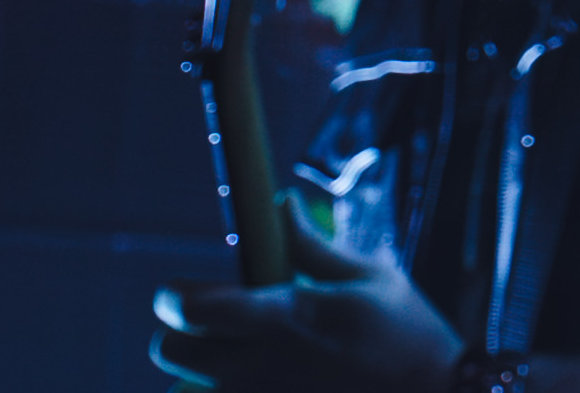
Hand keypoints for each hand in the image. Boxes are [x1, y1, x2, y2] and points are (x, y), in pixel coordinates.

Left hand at [149, 233, 462, 392]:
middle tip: (210, 325)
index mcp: (286, 317)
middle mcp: (261, 367)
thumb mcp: (369, 280)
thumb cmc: (409, 338)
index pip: (192, 307)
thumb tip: (282, 205)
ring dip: (202, 373)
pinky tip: (268, 382)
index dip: (174, 295)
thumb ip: (312, 247)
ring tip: (243, 360)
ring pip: (189, 389)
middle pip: (169, 353)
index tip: (183, 289)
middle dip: (177, 335)